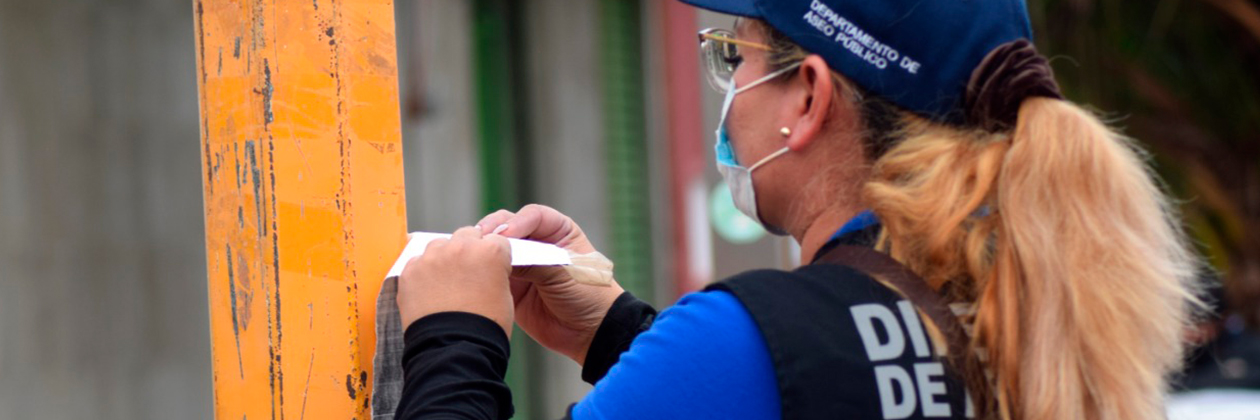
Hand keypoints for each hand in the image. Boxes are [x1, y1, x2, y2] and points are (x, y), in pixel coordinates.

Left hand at [397, 226, 514, 337]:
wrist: (453, 350)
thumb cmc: (484, 328)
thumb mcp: (504, 295)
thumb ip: (495, 272)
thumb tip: (486, 269)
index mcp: (490, 251)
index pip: (496, 240)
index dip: (495, 256)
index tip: (491, 269)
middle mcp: (461, 247)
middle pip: (467, 235)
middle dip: (470, 249)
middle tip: (468, 273)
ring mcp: (432, 257)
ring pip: (440, 244)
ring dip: (445, 257)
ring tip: (446, 283)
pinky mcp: (410, 270)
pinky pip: (418, 262)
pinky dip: (424, 272)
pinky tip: (430, 291)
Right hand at [477, 204, 624, 364]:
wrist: (588, 333)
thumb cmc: (588, 296)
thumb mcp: (563, 274)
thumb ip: (534, 261)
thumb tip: (500, 253)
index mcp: (558, 231)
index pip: (533, 216)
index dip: (518, 222)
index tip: (506, 234)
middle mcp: (538, 243)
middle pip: (509, 227)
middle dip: (494, 232)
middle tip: (482, 240)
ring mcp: (522, 263)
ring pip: (496, 248)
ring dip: (484, 250)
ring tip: (471, 255)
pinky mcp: (510, 285)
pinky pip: (491, 273)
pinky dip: (481, 271)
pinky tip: (471, 273)